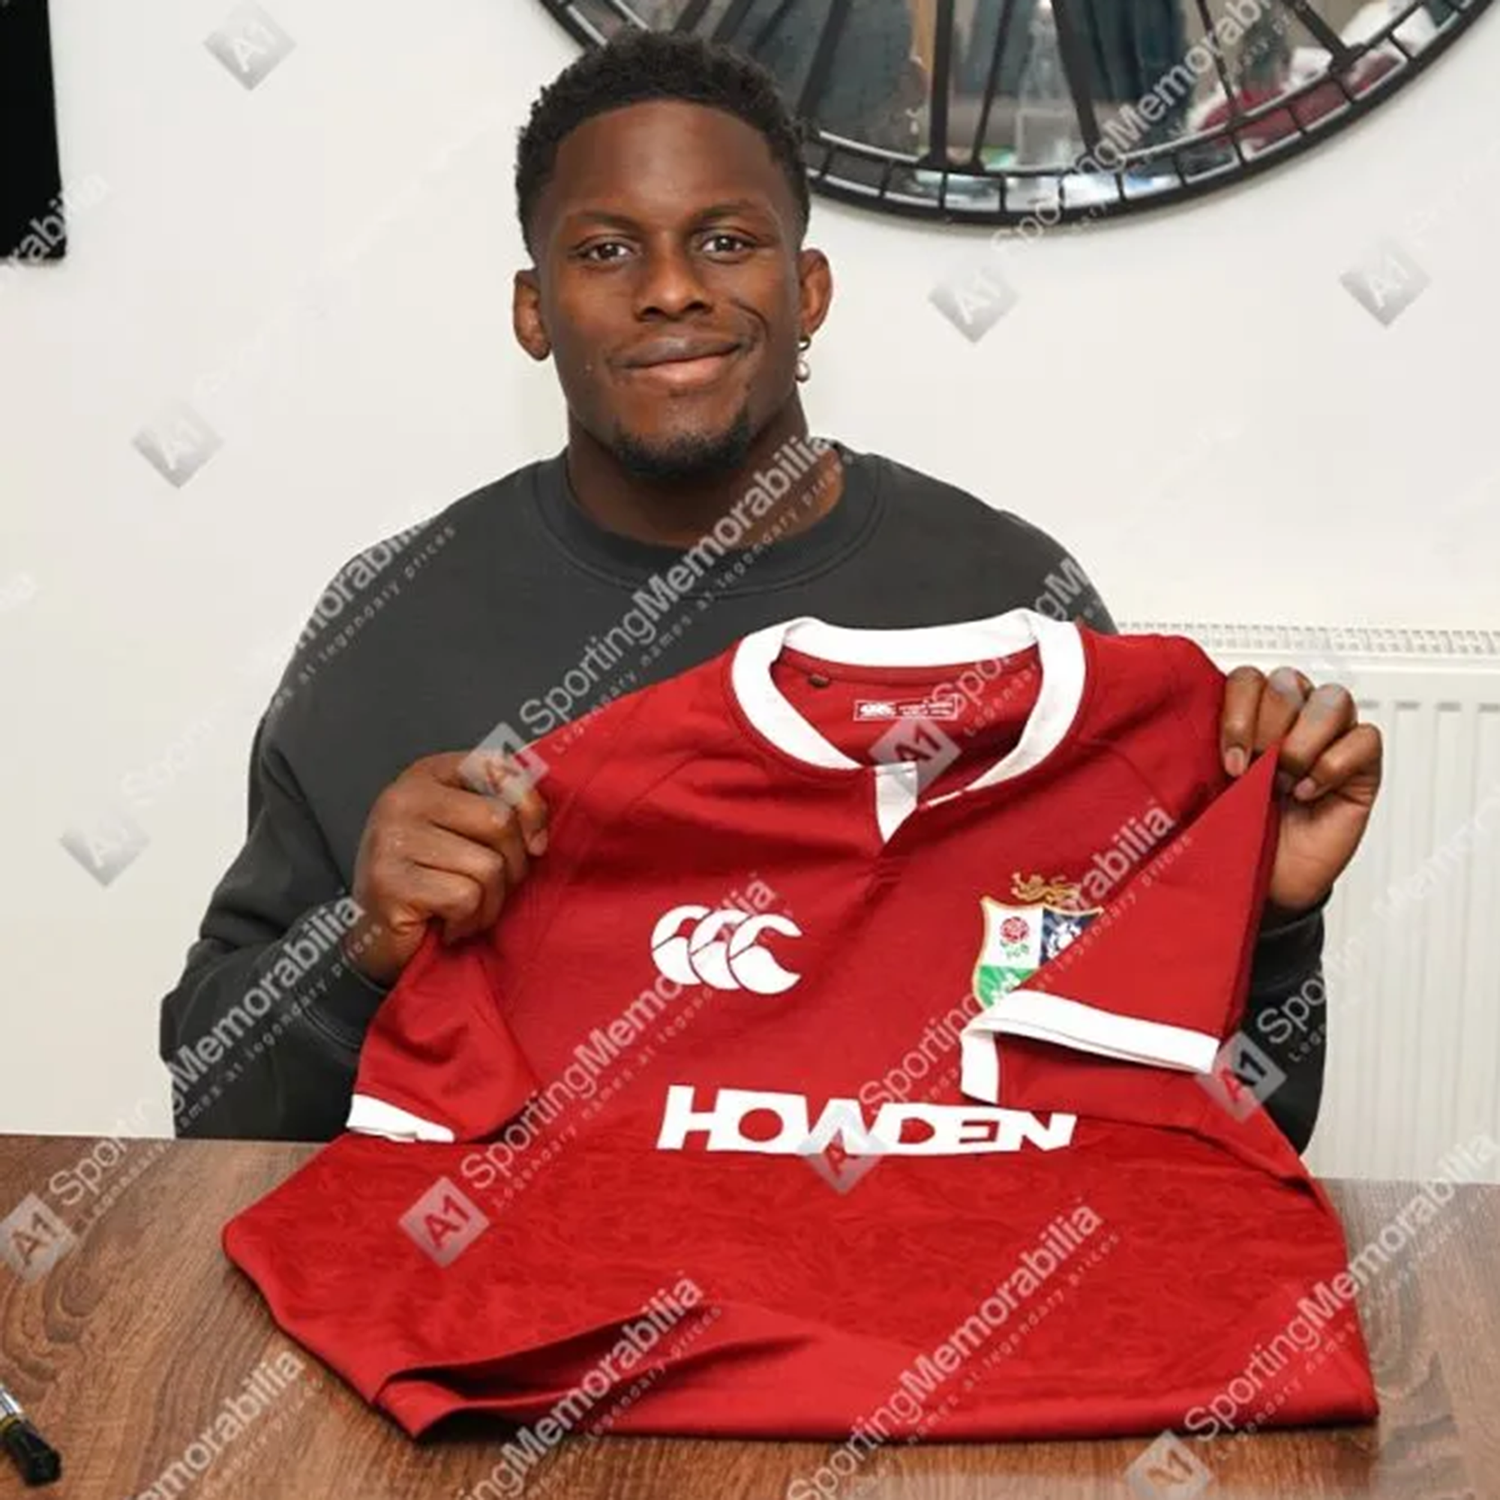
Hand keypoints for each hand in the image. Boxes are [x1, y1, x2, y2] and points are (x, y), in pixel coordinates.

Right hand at [342, 751, 548, 986]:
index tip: (535, 842)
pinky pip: (465, 898)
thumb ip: (500, 811)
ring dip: (490, 902)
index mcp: (426, 776)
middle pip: (499, 821)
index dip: (529, 805)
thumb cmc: (430, 881)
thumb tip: (539, 831)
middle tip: (491, 888)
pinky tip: (447, 923)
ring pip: (487, 866)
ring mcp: (391, 839)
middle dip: (513, 865)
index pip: (495, 766)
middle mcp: (403, 798)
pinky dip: (467, 920)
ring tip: (464, 909)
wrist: (378, 935)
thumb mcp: (465, 832)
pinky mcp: (390, 882)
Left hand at [1219, 666, 1382, 916]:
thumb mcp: (1213, 784)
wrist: (1268, 877)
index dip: (1239, 714)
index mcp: (1253, 711)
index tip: (1230, 761)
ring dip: (1302, 744)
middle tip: (1257, 772)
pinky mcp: (1362, 763)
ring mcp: (1330, 735)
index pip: (1249, 678)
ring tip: (1285, 782)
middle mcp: (1293, 715)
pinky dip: (1333, 766)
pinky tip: (1310, 793)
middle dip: (1268, 729)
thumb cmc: (1240, 826)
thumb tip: (1190, 727)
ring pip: (1332, 699)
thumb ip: (1212, 747)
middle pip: (1288, 683)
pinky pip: (1364, 737)